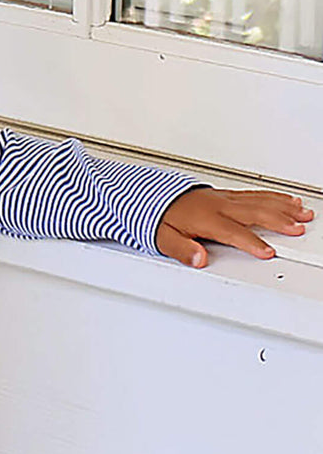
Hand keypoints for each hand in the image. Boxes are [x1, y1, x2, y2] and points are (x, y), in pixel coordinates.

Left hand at [156, 187, 314, 267]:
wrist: (152, 195)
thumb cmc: (159, 218)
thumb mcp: (162, 238)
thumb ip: (181, 250)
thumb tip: (198, 259)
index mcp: (205, 219)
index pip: (233, 232)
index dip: (250, 242)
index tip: (267, 252)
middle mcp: (218, 206)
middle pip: (254, 212)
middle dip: (278, 221)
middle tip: (298, 228)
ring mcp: (224, 198)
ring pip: (259, 200)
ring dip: (283, 207)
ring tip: (303, 213)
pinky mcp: (226, 194)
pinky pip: (255, 194)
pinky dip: (274, 197)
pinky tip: (287, 200)